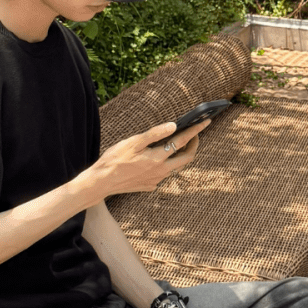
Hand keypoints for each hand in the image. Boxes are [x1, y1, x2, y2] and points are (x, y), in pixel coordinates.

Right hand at [88, 117, 210, 199]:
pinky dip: (165, 165)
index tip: (205, 122)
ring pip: (175, 167)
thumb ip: (155, 134)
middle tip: (193, 134)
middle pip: (186, 158)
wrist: (101, 182)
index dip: (195, 130)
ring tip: (177, 144)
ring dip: (179, 155)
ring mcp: (156, 180)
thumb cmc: (114, 160)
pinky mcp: (149, 186)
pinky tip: (157, 160)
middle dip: (193, 145)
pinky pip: (163, 175)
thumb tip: (174, 126)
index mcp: (158, 158)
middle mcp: (161, 171)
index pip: (182, 142)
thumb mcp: (133, 142)